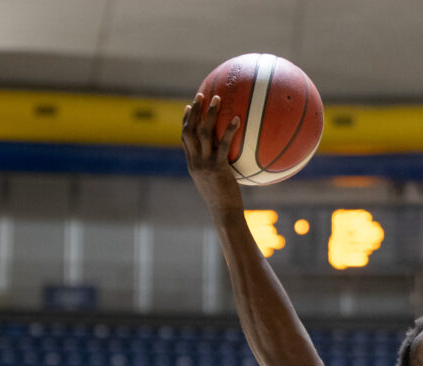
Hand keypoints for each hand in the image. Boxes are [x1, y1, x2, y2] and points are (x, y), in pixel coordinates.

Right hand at [181, 93, 243, 216]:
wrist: (224, 214)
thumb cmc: (225, 202)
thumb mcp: (217, 184)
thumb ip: (219, 169)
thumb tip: (231, 160)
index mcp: (192, 164)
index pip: (184, 138)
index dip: (185, 121)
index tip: (188, 107)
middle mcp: (195, 162)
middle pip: (189, 130)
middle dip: (194, 111)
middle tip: (200, 95)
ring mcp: (204, 164)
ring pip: (203, 133)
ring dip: (209, 113)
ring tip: (217, 98)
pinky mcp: (217, 168)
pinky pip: (223, 145)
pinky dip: (229, 130)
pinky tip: (237, 120)